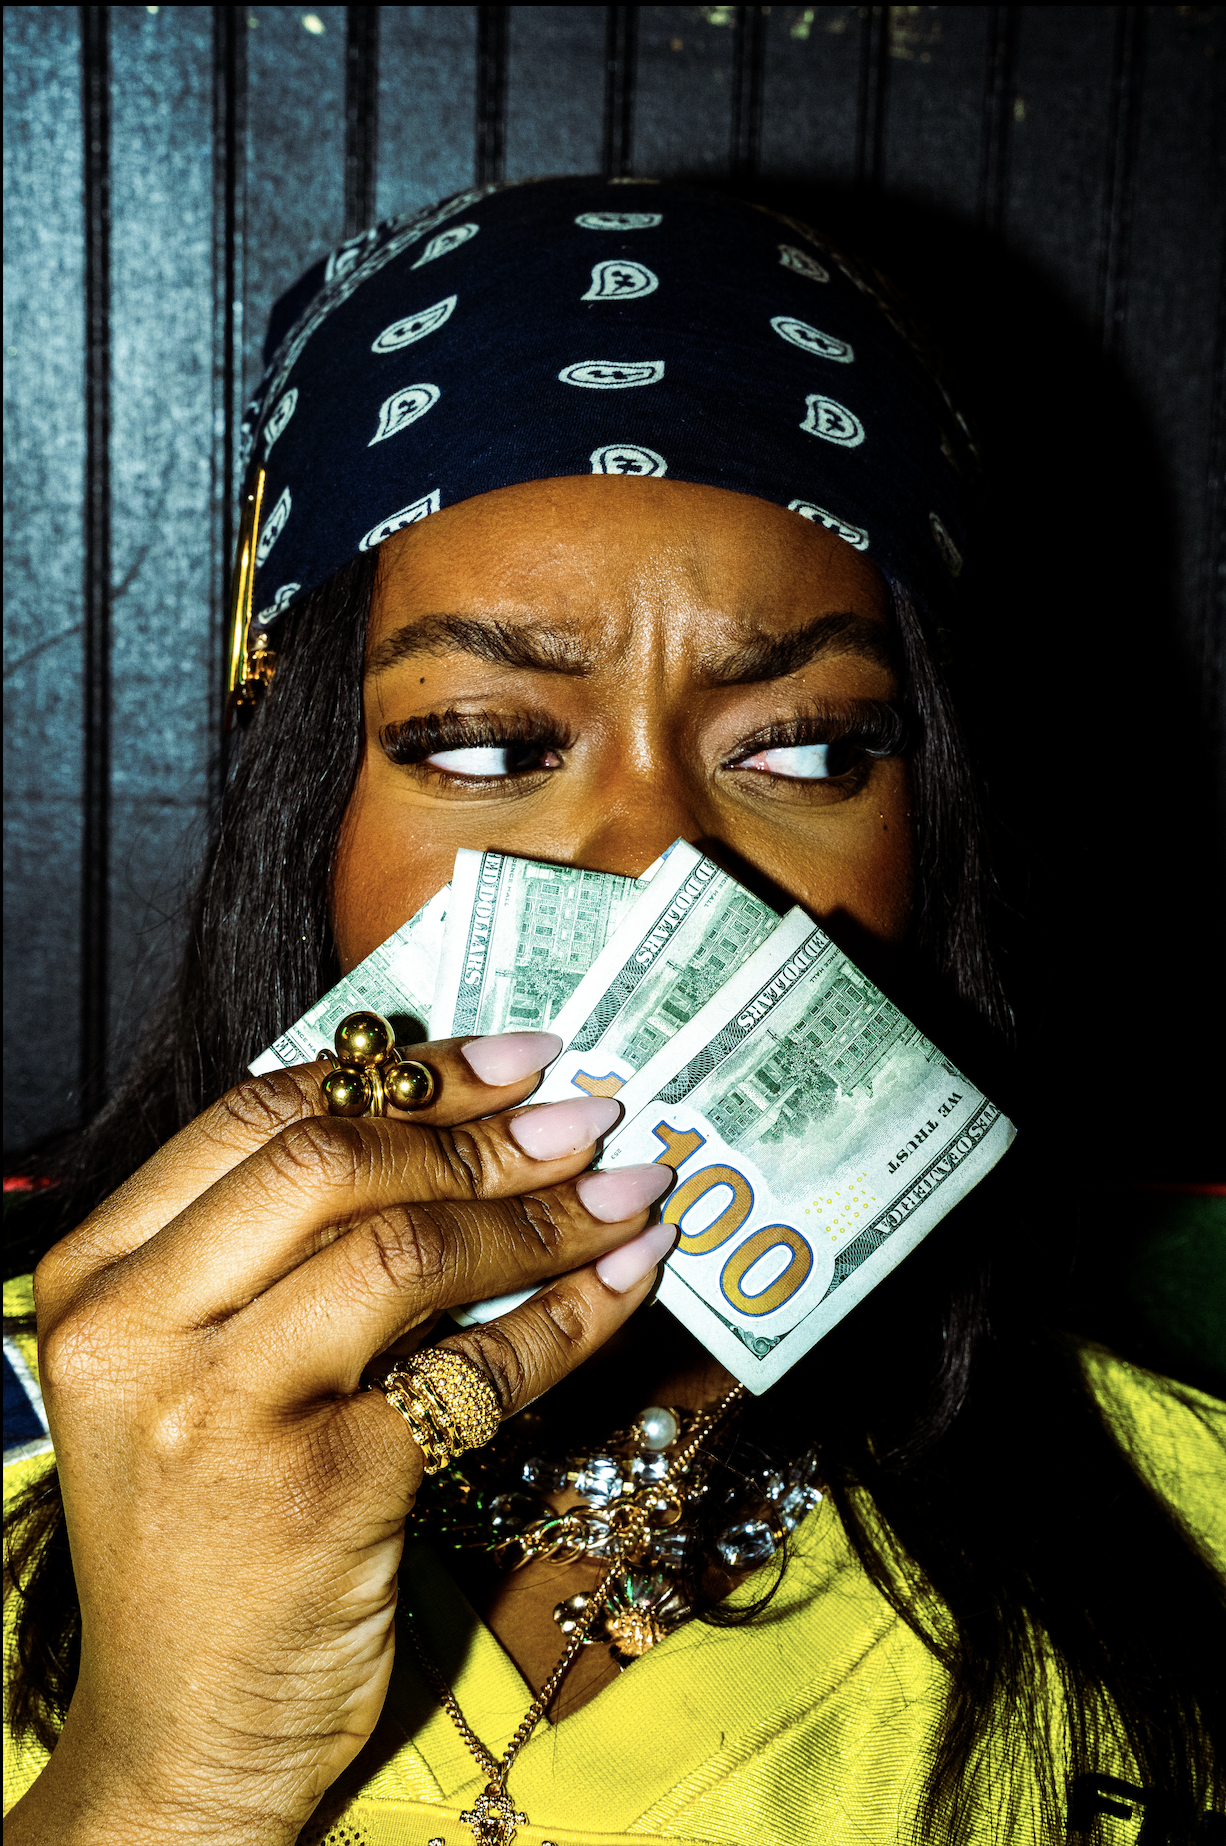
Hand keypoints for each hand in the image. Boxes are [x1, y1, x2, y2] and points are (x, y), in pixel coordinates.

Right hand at [8, 1035, 672, 1845]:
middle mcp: (138, 1329)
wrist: (179, 1730)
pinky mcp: (314, 1495)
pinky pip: (471, 1371)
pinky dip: (568, 1319)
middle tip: (590, 1116)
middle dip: (484, 1132)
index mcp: (102, 1275)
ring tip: (629, 1191)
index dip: (404, 1076)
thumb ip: (284, 1259)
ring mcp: (216, 1412)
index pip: (260, 1120)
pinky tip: (626, 1287)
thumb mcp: (203, 1371)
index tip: (514, 1057)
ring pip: (406, 1252)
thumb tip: (458, 1137)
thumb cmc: (204, 1535)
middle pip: (335, 1167)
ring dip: (543, 1215)